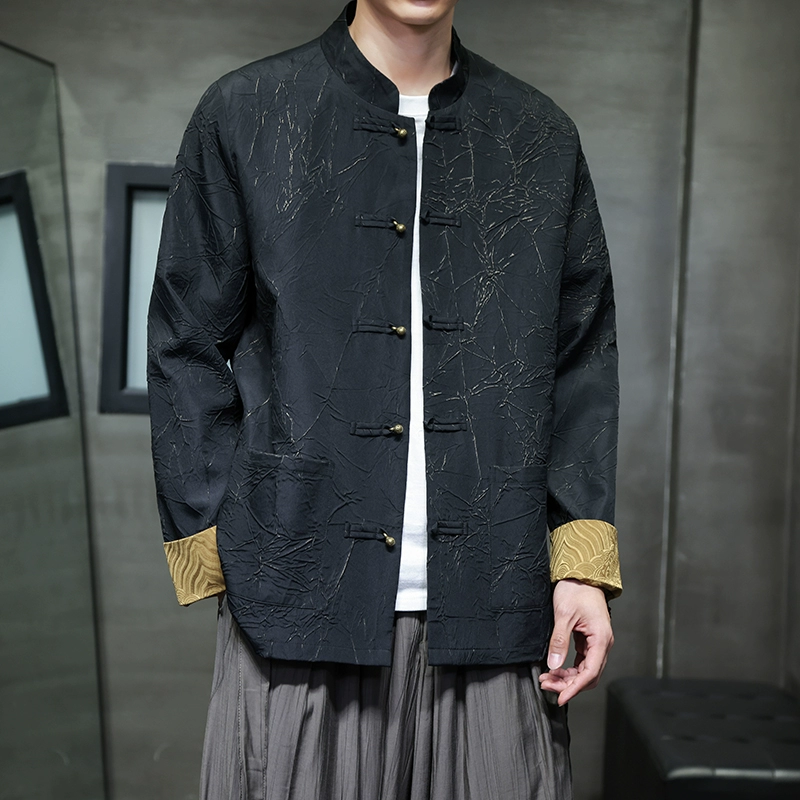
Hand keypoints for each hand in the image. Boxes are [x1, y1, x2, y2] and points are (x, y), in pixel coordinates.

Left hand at [538, 578, 613, 705]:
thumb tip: (554, 665)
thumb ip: (559, 641)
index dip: (575, 688)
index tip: (560, 697)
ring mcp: (596, 642)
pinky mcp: (589, 639)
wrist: (582, 574)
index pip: (590, 672)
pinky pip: (581, 661)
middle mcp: (602, 643)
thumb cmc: (576, 590)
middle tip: (546, 684)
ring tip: (547, 678)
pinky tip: (555, 669)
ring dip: (567, 677)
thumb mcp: (564, 615)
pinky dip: (569, 668)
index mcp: (601, 639)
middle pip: (588, 675)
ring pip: (585, 670)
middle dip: (567, 684)